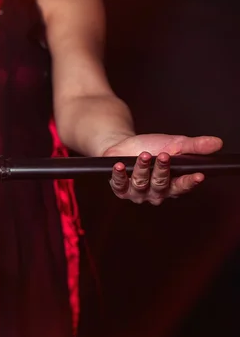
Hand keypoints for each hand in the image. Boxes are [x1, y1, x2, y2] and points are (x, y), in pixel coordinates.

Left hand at [103, 134, 222, 204]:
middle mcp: (155, 193)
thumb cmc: (151, 147)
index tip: (198, 175)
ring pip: (141, 183)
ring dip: (143, 169)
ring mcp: (137, 193)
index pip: (183, 187)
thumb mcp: (174, 144)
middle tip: (164, 155)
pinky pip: (119, 184)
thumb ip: (194, 147)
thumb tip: (216, 143)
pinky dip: (119, 175)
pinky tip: (119, 165)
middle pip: (161, 184)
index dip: (190, 182)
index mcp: (171, 186)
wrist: (124, 146)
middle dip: (163, 170)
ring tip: (144, 155)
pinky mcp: (120, 188)